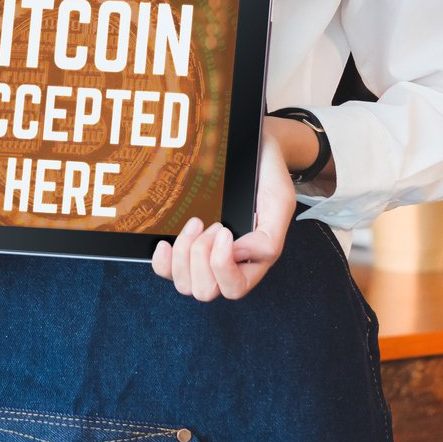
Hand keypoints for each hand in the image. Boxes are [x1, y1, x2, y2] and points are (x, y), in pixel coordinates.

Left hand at [150, 128, 295, 301]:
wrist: (253, 151)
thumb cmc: (266, 177)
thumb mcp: (279, 202)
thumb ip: (268, 236)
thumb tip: (238, 256)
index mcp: (254, 261)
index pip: (234, 288)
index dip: (222, 265)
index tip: (224, 229)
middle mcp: (228, 265)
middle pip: (205, 290)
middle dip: (201, 257)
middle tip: (212, 224)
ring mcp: (203, 258)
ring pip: (184, 284)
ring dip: (185, 254)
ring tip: (195, 222)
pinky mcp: (185, 246)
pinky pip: (166, 270)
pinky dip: (163, 261)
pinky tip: (165, 242)